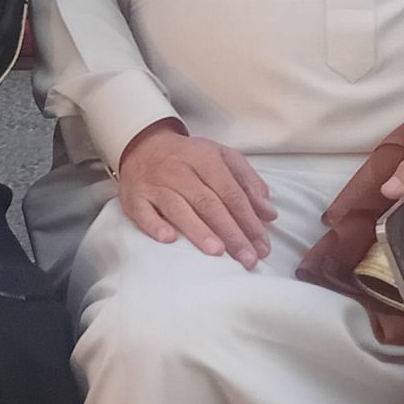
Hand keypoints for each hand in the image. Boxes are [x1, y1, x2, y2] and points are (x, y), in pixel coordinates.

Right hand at [117, 120, 276, 267]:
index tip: (262, 245)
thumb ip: (248, 183)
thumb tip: (269, 213)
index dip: (248, 219)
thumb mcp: (222, 158)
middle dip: (231, 232)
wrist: (143, 146)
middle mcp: (180, 170)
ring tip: (218, 251)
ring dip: (198, 230)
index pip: (230, 192)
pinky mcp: (135, 197)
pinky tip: (168, 239)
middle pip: (208, 203)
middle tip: (248, 258)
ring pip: (178, 208)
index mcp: (204, 158)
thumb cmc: (190, 158)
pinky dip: (154, 225)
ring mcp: (156, 184)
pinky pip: (143, 212)